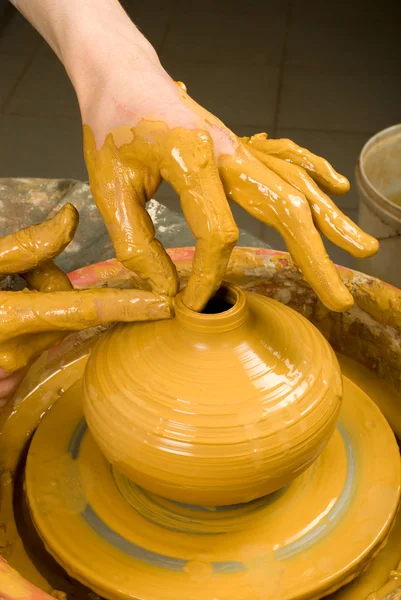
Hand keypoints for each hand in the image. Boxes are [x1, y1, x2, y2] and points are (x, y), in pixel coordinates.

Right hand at [0, 204, 172, 404]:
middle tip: (13, 274)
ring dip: (39, 300)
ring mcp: (13, 369)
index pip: (82, 308)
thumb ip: (25, 246)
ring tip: (2, 289)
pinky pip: (39, 339)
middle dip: (52, 284)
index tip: (164, 306)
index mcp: (8, 319)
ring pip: (53, 323)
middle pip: (65, 310)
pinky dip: (32, 319)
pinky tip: (6, 309)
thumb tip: (71, 219)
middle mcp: (16, 352)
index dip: (127, 305)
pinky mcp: (11, 375)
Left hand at [80, 60, 376, 313]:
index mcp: (193, 159)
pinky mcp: (241, 143)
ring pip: (295, 184)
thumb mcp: (107, 186)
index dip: (209, 276)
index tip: (193, 301)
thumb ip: (135, 242)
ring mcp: (239, 145)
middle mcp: (228, 151)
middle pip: (285, 209)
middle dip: (314, 258)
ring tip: (361, 248)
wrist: (120, 73)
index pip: (217, 234)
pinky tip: (338, 189)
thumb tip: (166, 287)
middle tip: (338, 297)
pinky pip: (289, 157)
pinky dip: (317, 173)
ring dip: (330, 220)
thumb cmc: (111, 125)